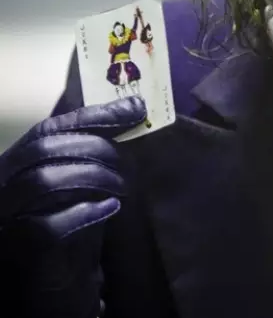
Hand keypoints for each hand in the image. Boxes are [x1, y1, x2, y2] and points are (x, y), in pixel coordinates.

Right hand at [0, 97, 145, 317]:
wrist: (55, 287)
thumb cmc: (70, 230)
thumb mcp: (82, 183)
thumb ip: (96, 151)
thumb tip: (134, 108)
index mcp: (15, 164)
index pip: (49, 128)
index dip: (93, 116)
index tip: (135, 109)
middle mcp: (2, 184)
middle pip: (45, 148)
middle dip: (95, 148)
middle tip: (128, 163)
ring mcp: (4, 216)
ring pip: (42, 179)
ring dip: (92, 176)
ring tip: (122, 189)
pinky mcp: (16, 247)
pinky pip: (45, 224)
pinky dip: (83, 213)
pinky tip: (109, 210)